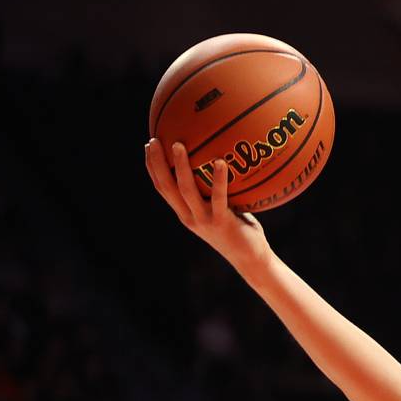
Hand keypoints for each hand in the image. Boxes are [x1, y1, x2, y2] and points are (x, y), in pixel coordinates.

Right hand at [144, 139, 271, 270]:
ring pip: (186, 190)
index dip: (153, 167)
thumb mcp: (223, 209)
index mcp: (185, 213)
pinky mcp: (221, 222)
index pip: (162, 188)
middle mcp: (189, 217)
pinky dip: (218, 179)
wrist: (251, 260)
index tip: (149, 146)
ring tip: (178, 144)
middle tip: (154, 140)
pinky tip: (220, 162)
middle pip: (166, 187)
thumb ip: (216, 192)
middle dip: (157, 163)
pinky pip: (218, 197)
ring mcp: (204, 220)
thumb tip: (221, 161)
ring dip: (180, 167)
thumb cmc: (240, 231)